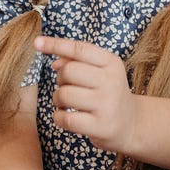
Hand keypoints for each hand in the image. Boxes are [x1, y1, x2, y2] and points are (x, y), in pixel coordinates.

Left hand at [37, 36, 138, 154]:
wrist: (132, 124)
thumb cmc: (108, 93)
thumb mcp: (101, 72)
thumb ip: (78, 62)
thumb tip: (54, 62)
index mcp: (111, 63)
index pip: (79, 49)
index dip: (56, 44)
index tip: (37, 42)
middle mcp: (111, 81)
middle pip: (68, 72)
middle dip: (60, 79)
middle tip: (66, 86)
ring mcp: (107, 104)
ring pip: (64, 95)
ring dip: (57, 99)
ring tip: (66, 103)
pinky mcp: (101, 126)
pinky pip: (65, 118)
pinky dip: (58, 117)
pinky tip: (65, 117)